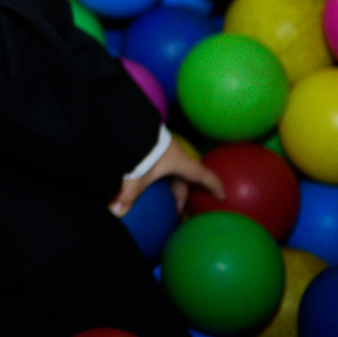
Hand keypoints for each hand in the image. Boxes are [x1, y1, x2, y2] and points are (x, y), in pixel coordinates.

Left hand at [109, 136, 224, 216]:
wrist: (125, 122)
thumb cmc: (137, 150)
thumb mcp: (134, 177)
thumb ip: (127, 196)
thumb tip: (116, 214)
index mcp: (180, 162)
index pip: (203, 176)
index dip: (214, 187)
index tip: (222, 197)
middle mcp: (174, 154)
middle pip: (184, 176)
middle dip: (182, 193)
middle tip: (177, 210)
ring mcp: (162, 148)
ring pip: (170, 169)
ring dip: (168, 184)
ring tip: (162, 197)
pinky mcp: (149, 143)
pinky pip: (158, 163)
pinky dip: (156, 175)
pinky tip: (144, 180)